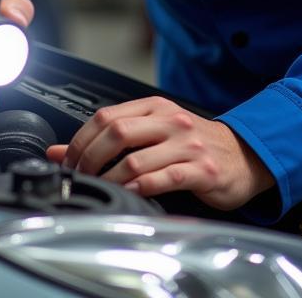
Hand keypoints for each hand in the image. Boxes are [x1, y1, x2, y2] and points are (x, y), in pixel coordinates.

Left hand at [45, 96, 274, 210]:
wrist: (242, 154)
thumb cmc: (193, 143)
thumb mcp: (151, 132)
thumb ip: (109, 138)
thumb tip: (59, 150)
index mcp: (154, 107)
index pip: (106, 116)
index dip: (80, 140)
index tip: (69, 160)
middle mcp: (169, 121)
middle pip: (116, 132)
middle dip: (89, 158)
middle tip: (80, 176)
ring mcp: (186, 144)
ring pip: (136, 159)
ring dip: (110, 178)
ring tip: (102, 189)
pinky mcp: (201, 169)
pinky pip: (163, 178)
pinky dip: (141, 188)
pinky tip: (131, 194)